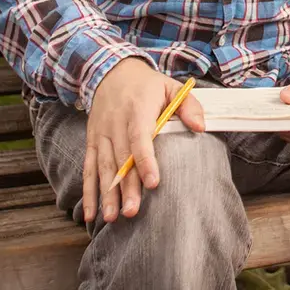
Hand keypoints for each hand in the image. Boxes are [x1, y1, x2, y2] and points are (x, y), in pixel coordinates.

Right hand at [82, 58, 204, 224]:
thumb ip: (189, 105)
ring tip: (113, 217)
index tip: (154, 182)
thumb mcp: (171, 86)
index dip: (146, 161)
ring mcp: (101, 133)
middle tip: (133, 212)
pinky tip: (91, 213)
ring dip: (107, 194)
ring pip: (103, 166)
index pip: (140, 137)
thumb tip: (200, 126)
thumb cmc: (148, 84)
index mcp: (138, 108)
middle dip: (126, 187)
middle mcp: (116, 122)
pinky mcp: (92, 140)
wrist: (112, 72)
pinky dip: (88, 191)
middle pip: (121, 158)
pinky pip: (88, 168)